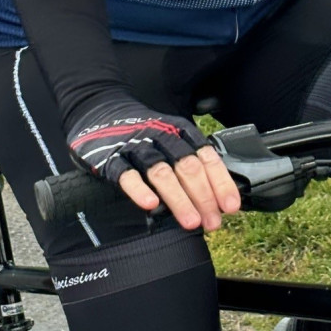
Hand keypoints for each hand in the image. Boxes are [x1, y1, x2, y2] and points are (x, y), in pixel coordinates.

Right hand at [67, 95, 240, 231]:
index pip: (206, 157)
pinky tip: (150, 205)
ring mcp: (135, 146)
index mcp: (180, 131)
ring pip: (162, 172)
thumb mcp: (170, 137)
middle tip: (213, 222)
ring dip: (179, 199)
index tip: (231, 206)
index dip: (220, 182)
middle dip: (204, 197)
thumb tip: (218, 197)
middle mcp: (161, 136)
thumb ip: (191, 161)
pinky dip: (139, 189)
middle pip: (188, 167)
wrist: (99, 108)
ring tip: (191, 222)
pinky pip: (126, 174)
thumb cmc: (142, 132)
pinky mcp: (110, 157)